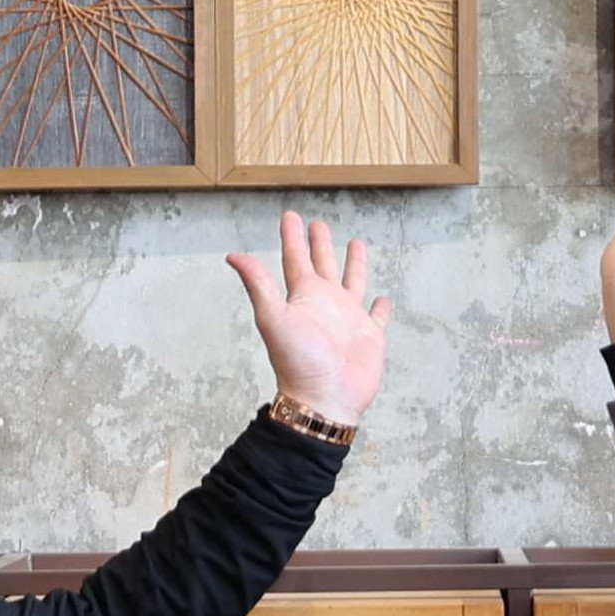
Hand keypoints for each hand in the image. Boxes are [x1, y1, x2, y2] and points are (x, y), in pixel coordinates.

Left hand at [227, 212, 389, 426]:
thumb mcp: (274, 317)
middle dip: (320, 244)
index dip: (293, 236)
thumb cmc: (298, 361)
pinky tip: (382, 299)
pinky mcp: (370, 336)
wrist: (324, 399)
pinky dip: (380, 307)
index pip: (296, 258)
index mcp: (304, 296)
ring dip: (354, 264)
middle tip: (319, 224)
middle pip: (323, 265)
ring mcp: (349, 320)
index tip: (292, 216)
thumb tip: (233, 255)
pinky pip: (377, 317)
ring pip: (353, 283)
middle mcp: (326, 304)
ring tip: (356, 244)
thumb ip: (258, 284)